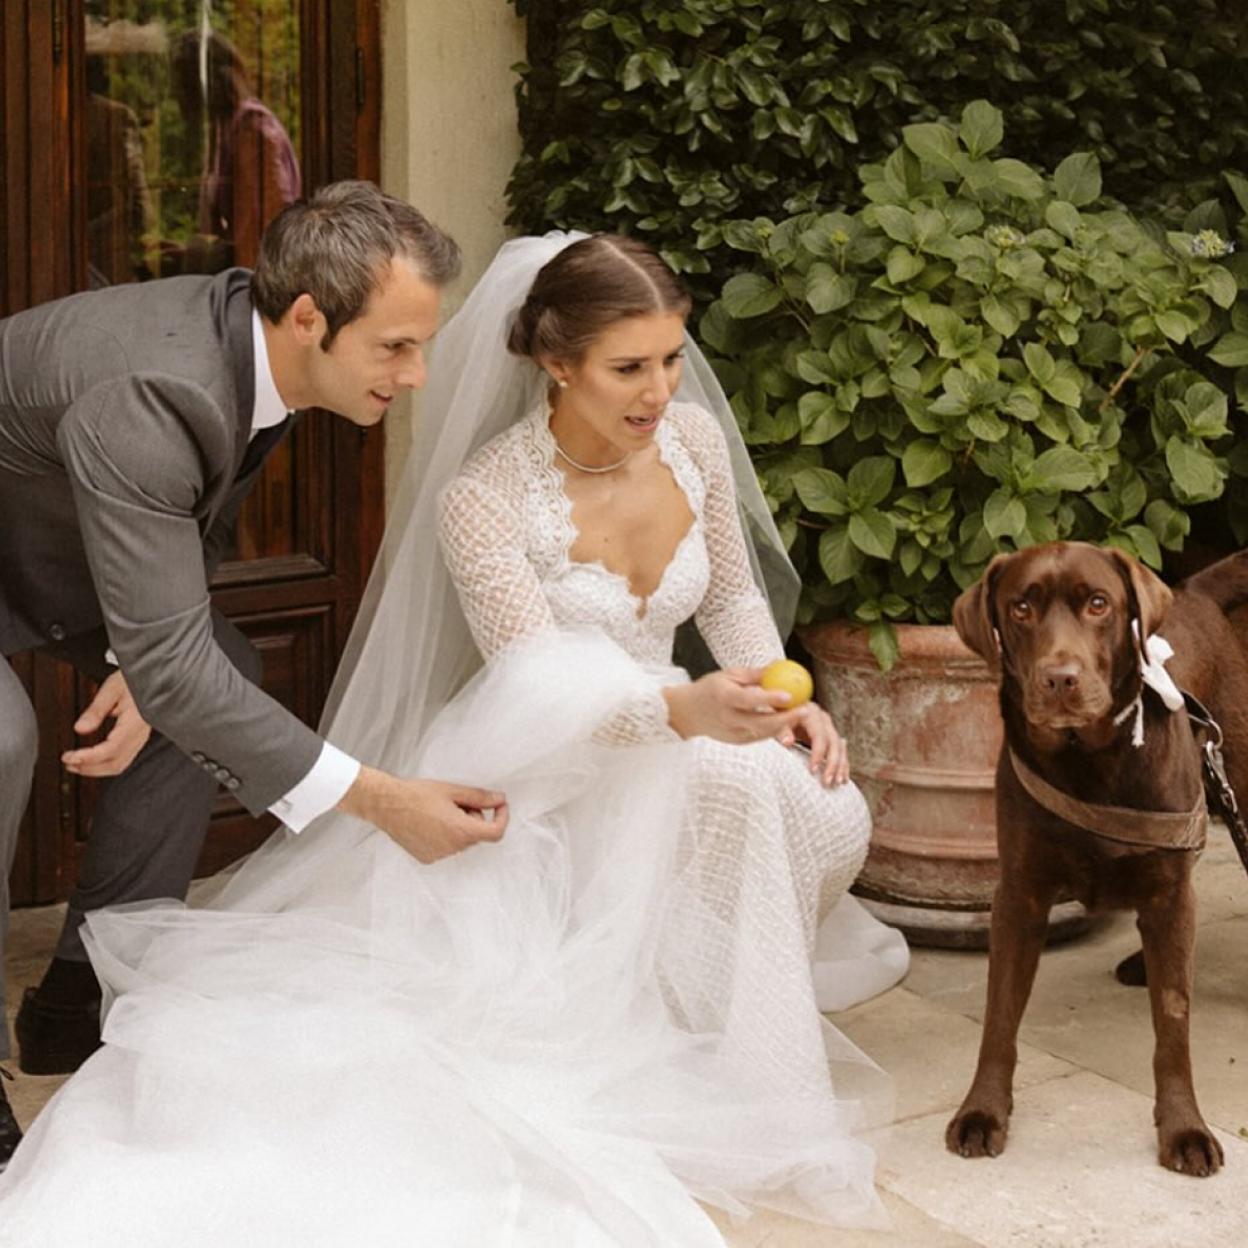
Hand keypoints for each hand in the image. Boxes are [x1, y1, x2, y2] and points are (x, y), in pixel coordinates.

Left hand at [62, 670, 151, 776]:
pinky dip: (105, 763)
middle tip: (67, 762)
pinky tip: (92, 759)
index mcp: (136, 721)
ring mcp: (142, 738)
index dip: (89, 757)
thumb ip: (96, 710)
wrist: (157, 677)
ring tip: (75, 764)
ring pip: (120, 764)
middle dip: (89, 768)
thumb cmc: (137, 677)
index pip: (111, 748)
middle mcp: (141, 734)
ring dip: (96, 769)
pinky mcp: (139, 738)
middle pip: (116, 763)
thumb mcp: (113, 687)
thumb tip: (80, 729)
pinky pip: (123, 758)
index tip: (69, 757)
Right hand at [337, 766, 509, 862]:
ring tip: (439, 810)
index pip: (495, 833)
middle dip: (474, 817)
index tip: (499, 805)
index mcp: (461, 831)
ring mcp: (439, 855)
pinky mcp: (427, 858)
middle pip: (477, 834)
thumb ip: (480, 797)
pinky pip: (446, 848)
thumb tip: (499, 799)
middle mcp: (452, 848)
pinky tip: (429, 822)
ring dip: (459, 827)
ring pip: (461, 841)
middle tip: (458, 801)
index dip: (502, 817)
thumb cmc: (417, 795)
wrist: (386, 805)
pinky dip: (445, 835)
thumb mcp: (453, 791)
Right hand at [662, 666, 801, 744]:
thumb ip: (755, 674)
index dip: (770, 699)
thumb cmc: (711, 689)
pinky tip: (786, 720)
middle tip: (806, 710)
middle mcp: (727, 718)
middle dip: (786, 719)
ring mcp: (732, 733)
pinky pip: (760, 736)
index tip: (789, 696)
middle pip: (761, 722)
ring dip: (785, 724)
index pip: (750, 700)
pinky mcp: (737, 741)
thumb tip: (779, 665)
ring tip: (801, 714)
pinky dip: (774, 729)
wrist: (688, 712)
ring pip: (763, 732)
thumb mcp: (729, 674)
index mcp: (724, 697)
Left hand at [779, 702, 850, 786]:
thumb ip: (781, 730)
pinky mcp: (828, 735)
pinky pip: (839, 750)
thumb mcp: (774, 721)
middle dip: (832, 763)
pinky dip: (842, 764)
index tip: (812, 770)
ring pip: (839, 747)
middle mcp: (822, 718)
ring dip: (840, 766)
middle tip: (827, 781)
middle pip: (833, 742)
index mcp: (811, 713)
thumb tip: (788, 742)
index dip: (818, 753)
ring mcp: (827, 726)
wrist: (778, 708)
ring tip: (838, 782)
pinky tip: (843, 778)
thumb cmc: (773, 715)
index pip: (819, 735)